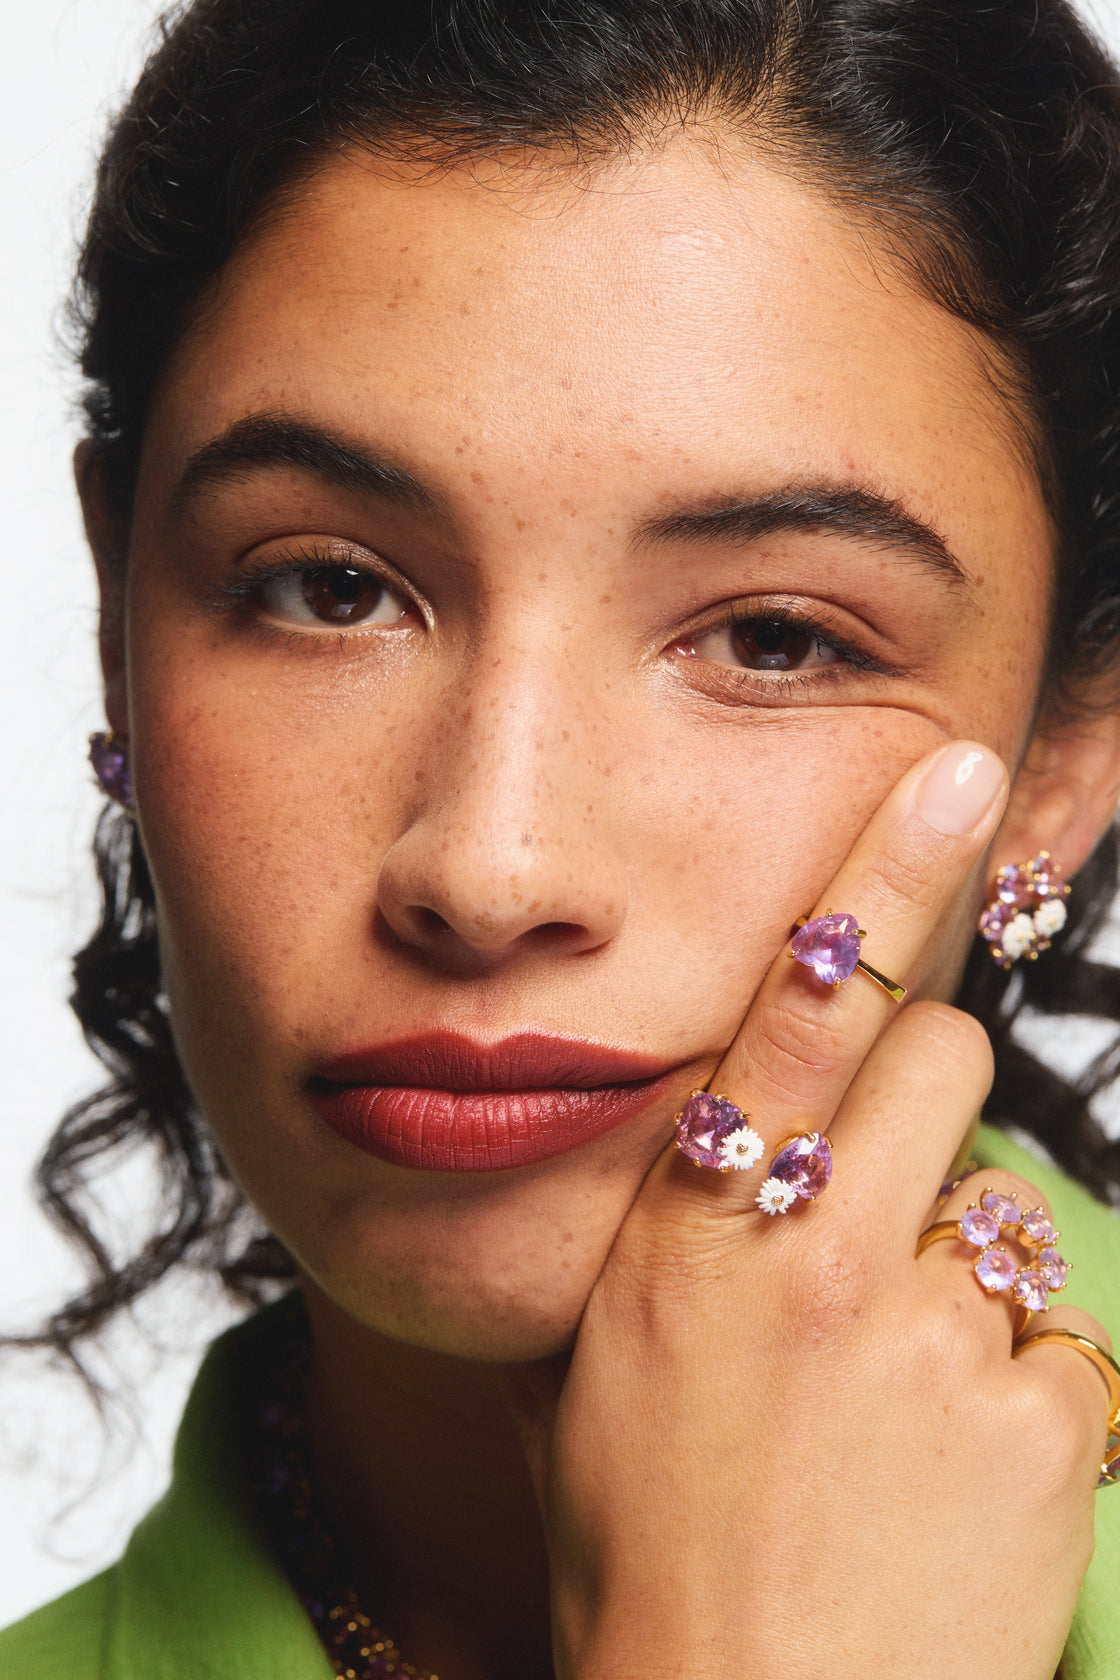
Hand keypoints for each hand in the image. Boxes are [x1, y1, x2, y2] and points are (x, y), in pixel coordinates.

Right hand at [513, 742, 1112, 1679]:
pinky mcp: (1046, 1430)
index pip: (802, 998)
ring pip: (1005, 1217)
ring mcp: (942, 1342)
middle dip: (926, 1104)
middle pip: (941, 1062)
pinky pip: (1067, 1353)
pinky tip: (957, 1482)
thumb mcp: (598, 1365)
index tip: (948, 773)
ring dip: (965, 1280)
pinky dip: (1025, 1400)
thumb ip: (665, 1232)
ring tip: (902, 1409)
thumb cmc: (647, 1550)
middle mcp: (822, 1256)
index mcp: (699, 1230)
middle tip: (881, 1215)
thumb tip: (724, 1144)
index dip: (881, 868)